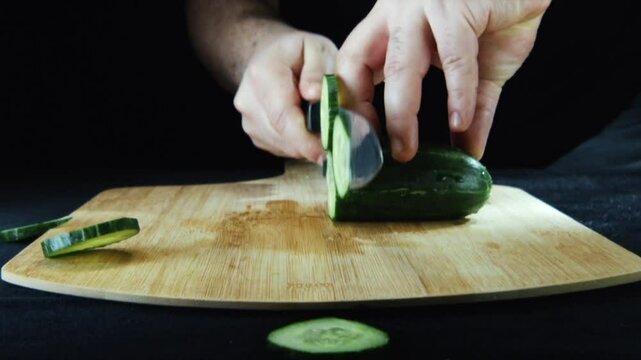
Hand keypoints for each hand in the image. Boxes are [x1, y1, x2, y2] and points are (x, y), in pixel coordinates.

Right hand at [233, 31, 336, 163]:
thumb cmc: (297, 52)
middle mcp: (249, 101)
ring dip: (306, 145)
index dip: (307, 140)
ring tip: (322, 126)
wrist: (267, 56)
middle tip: (338, 140)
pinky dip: (298, 145)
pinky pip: (280, 148)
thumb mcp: (316, 48)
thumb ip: (318, 70)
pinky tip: (306, 127)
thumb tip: (315, 95)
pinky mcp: (254, 134)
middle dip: (313, 144)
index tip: (330, 149)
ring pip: (283, 147)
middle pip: (283, 137)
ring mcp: (248, 120)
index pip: (283, 117)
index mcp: (263, 74)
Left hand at [337, 0, 550, 160]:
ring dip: (402, 114)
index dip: (350, 103)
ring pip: (400, 66)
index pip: (350, 64)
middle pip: (362, 67)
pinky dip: (457, 95)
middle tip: (383, 154)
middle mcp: (398, 12)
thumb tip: (468, 150)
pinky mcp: (457, 5)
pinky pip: (453, 58)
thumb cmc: (494, 14)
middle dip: (367, 117)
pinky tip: (461, 122)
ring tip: (409, 150)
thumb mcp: (474, 68)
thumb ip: (469, 108)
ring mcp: (423, 7)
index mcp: (390, 24)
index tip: (362, 140)